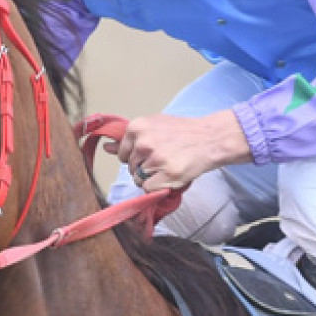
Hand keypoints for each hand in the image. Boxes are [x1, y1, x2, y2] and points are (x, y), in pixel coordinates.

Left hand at [118, 109, 252, 190]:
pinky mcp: (166, 174)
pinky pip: (149, 189)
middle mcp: (144, 142)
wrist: (209, 138)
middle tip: (163, 159)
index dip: (136, 158)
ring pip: (139, 180)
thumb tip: (106, 147)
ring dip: (152, 178)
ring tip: (168, 165)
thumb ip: (129, 139)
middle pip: (131, 168)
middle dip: (144, 168)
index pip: (123, 154)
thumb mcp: (154, 127)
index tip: (150, 154)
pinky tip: (170, 174)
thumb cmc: (182, 133)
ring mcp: (155, 159)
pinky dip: (158, 186)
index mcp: (137, 127)